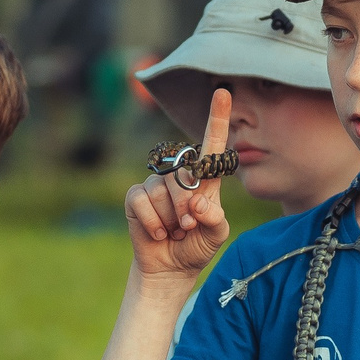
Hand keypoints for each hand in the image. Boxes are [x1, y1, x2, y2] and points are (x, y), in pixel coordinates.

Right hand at [123, 88, 233, 281]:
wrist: (171, 267)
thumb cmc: (197, 245)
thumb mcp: (217, 235)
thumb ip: (215, 218)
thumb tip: (198, 201)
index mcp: (205, 179)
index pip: (212, 145)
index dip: (217, 118)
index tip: (223, 92)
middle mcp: (179, 175)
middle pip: (184, 177)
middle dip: (187, 207)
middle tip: (188, 227)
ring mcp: (155, 184)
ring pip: (162, 192)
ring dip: (170, 219)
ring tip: (173, 230)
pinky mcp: (136, 196)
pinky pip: (142, 201)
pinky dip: (152, 223)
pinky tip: (157, 233)